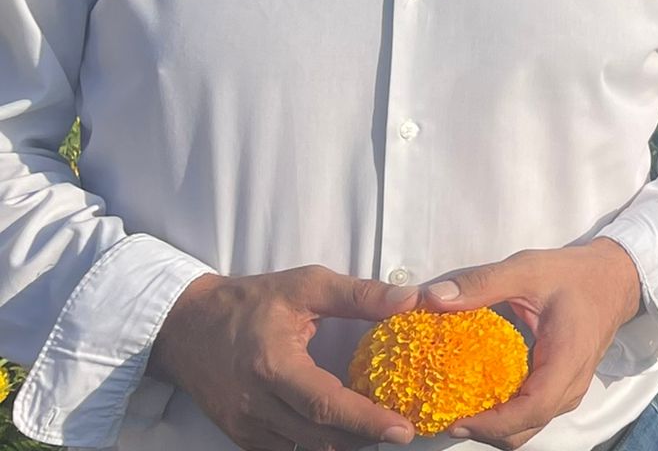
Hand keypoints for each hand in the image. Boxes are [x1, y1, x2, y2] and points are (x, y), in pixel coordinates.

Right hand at [148, 265, 421, 450]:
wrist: (185, 326)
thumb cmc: (248, 302)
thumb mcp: (306, 284)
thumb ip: (359, 294)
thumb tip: (411, 299)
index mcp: (272, 366)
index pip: (325, 405)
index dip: (366, 421)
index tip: (402, 430)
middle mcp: (256, 404)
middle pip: (318, 438)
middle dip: (363, 440)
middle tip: (402, 432)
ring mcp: (244, 426)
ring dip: (343, 446)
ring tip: (377, 433)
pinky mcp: (239, 435)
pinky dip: (316, 447)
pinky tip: (342, 435)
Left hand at [415, 239, 643, 449]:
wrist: (617, 278)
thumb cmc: (574, 274)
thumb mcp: (528, 269)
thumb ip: (483, 283)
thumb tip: (432, 298)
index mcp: (567, 360)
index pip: (531, 410)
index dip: (492, 424)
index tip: (455, 419)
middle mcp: (572, 385)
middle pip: (525, 430)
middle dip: (485, 431)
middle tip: (446, 415)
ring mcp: (570, 391)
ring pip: (529, 428)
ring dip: (494, 427)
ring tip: (460, 408)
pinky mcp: (564, 388)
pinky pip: (533, 415)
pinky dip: (506, 416)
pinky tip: (483, 396)